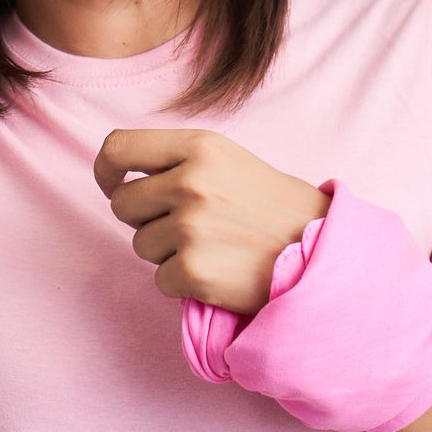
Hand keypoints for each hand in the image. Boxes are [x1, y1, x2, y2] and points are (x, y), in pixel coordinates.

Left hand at [93, 128, 330, 316]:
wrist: (325, 254)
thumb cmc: (276, 210)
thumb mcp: (230, 161)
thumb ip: (179, 162)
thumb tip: (122, 177)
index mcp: (199, 147)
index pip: (118, 148)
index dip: (106, 171)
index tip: (113, 186)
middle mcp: (190, 182)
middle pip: (122, 204)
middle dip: (145, 219)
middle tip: (186, 228)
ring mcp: (190, 227)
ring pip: (140, 245)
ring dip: (167, 253)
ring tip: (213, 249)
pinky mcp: (193, 270)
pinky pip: (160, 280)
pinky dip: (183, 284)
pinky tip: (219, 273)